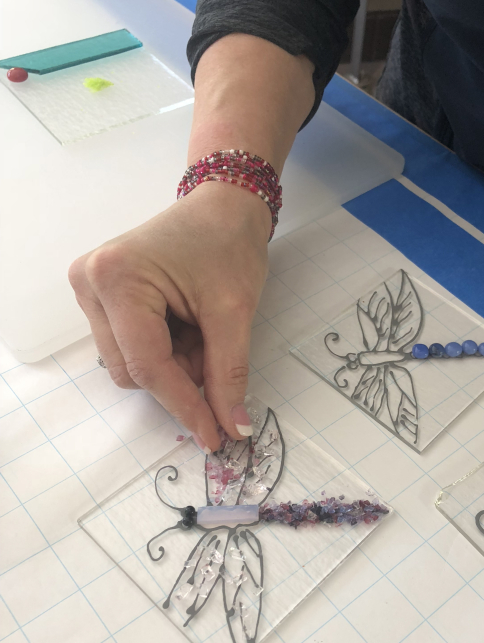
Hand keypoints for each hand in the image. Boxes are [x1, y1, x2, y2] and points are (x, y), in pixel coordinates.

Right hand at [68, 181, 269, 449]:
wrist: (222, 206)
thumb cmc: (229, 245)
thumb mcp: (235, 313)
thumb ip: (229, 375)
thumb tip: (233, 428)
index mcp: (119, 278)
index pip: (147, 366)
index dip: (184, 406)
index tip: (213, 437)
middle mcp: (91, 283)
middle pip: (132, 370)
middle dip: (180, 376)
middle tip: (214, 352)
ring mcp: (89, 290)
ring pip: (129, 364)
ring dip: (172, 364)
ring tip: (200, 329)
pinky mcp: (99, 296)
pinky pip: (128, 347)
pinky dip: (163, 350)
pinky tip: (184, 325)